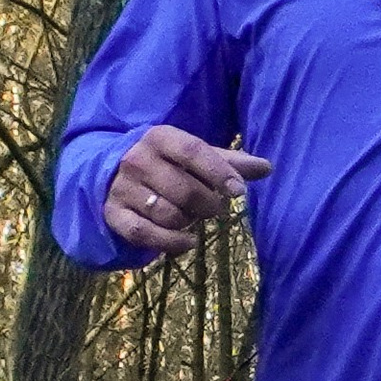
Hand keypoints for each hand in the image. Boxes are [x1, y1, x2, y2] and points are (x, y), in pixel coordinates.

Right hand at [104, 124, 271, 257]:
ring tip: (190, 215)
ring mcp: (122, 188)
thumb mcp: (195, 156)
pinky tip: (187, 242)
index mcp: (160, 137)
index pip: (193, 151)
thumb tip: (268, 168)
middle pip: (184, 190)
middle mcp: (136, 159)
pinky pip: (145, 233)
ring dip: (188, 222)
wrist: (112, 173)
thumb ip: (230, 162)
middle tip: (214, 207)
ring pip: (168, 214)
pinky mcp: (113, 214)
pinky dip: (170, 243)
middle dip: (208, 204)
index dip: (219, 172)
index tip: (239, 191)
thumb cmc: (167, 163)